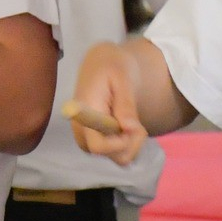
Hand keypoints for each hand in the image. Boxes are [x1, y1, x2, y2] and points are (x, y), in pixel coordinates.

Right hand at [69, 41, 147, 165]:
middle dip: (131, 143)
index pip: (97, 146)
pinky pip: (116, 153)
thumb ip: (125, 103)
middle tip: (139, 123)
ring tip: (134, 121)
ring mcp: (88, 137)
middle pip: (109, 155)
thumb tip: (128, 129)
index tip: (134, 128)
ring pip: (116, 157)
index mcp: (85, 112)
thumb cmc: (112, 65)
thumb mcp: (122, 77)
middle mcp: (82, 129)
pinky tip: (128, 126)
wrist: (102, 63)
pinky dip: (128, 143)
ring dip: (132, 143)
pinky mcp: (95, 140)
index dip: (119, 144)